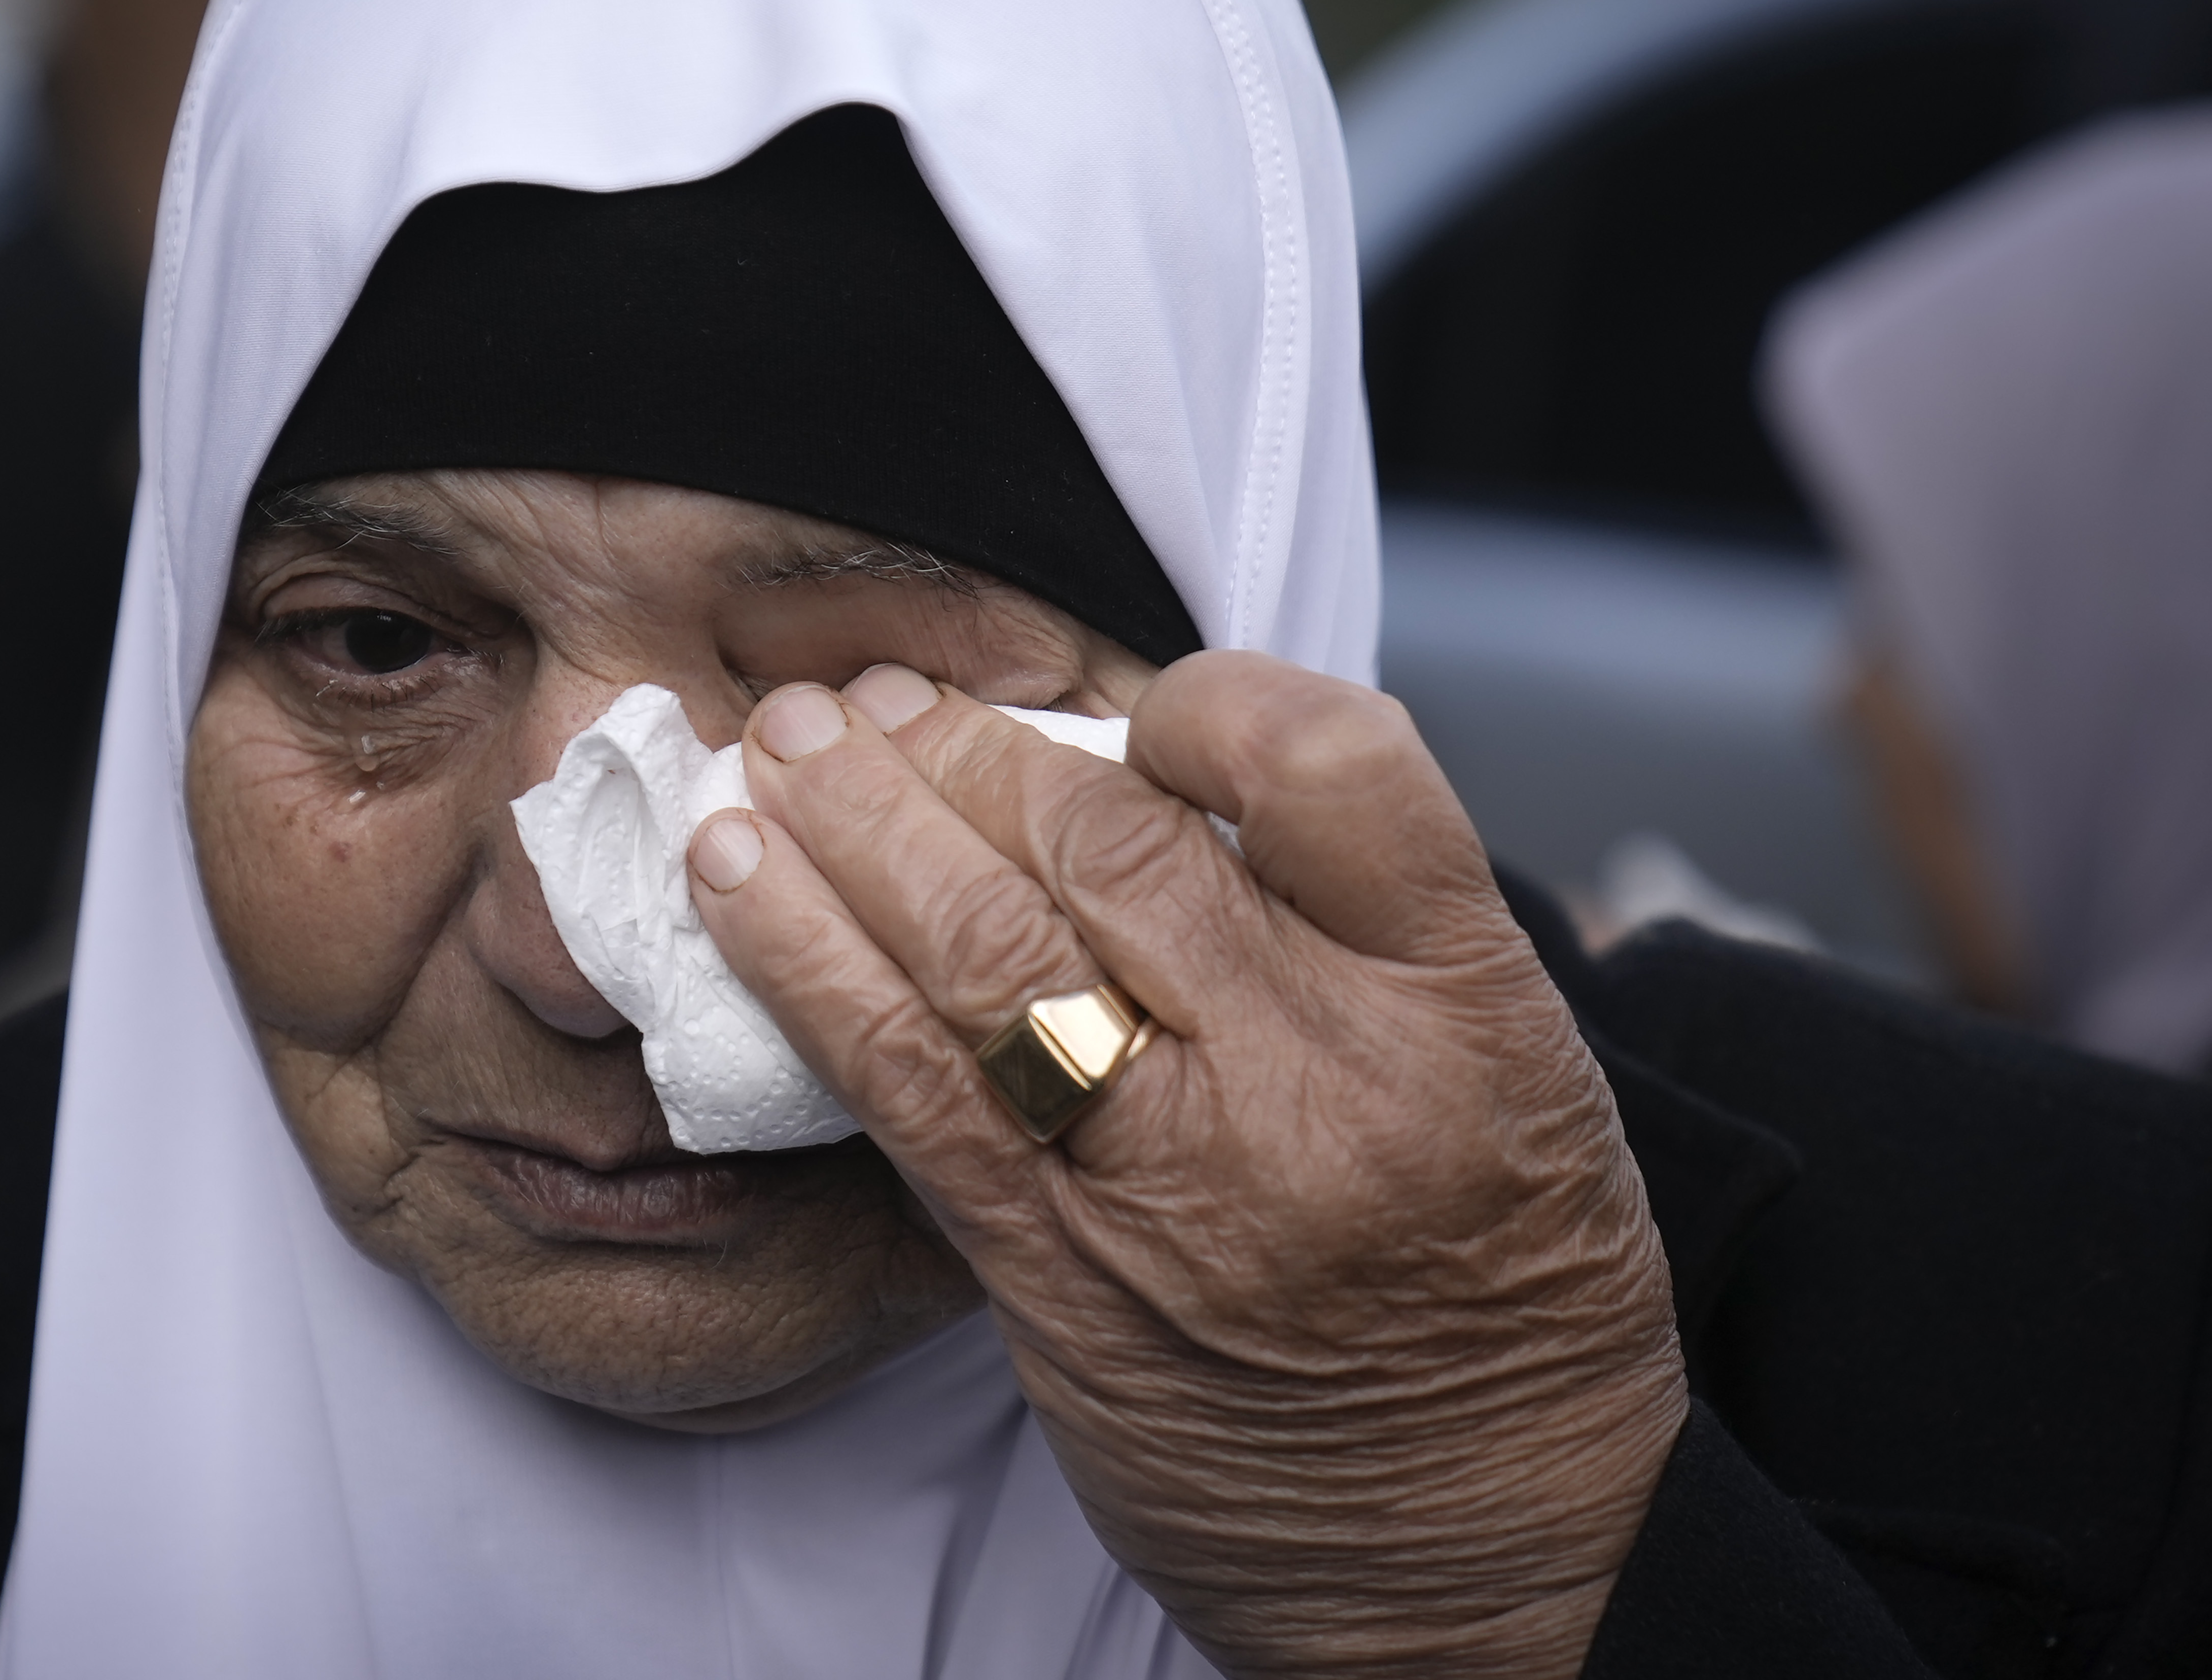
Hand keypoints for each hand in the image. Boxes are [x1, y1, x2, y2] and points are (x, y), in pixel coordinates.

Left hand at [687, 651, 1687, 1679]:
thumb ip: (1358, 924)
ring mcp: (1175, 1180)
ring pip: (981, 946)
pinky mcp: (1054, 1275)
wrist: (1485, 1547)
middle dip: (962, 751)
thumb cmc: (1495, 1287)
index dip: (1206, 702)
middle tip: (874, 703)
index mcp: (1461, 1004)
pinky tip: (737, 883)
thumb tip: (1170, 782)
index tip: (1124, 708)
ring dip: (851, 827)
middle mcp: (1318, 1078)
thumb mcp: (1512, 1067)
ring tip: (775, 749)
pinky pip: (905, 1087)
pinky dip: (806, 966)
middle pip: (1108, 846)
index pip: (1325, 768)